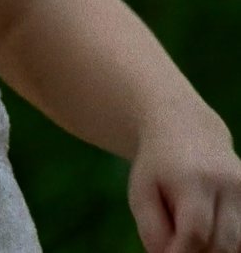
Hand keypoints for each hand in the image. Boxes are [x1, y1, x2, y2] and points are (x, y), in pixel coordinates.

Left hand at [130, 110, 240, 252]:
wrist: (188, 132)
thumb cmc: (158, 168)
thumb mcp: (142, 193)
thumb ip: (152, 230)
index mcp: (193, 179)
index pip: (195, 232)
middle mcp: (229, 183)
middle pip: (220, 242)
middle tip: (178, 246)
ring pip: (238, 244)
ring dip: (215, 251)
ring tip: (192, 237)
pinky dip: (231, 243)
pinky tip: (212, 234)